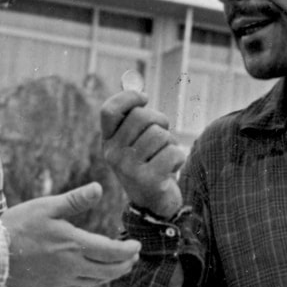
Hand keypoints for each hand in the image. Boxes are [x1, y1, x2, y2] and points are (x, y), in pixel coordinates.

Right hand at [0, 182, 140, 286]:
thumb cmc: (17, 226)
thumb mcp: (46, 207)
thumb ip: (74, 200)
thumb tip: (98, 188)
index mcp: (73, 245)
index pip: (112, 252)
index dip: (128, 251)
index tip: (136, 246)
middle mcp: (72, 266)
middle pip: (109, 270)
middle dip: (126, 264)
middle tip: (134, 256)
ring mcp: (63, 279)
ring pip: (97, 281)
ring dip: (113, 274)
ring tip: (121, 266)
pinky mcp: (53, 286)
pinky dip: (95, 281)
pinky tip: (95, 275)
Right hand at [100, 90, 185, 217]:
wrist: (154, 204)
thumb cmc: (149, 164)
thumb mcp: (136, 140)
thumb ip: (134, 114)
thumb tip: (133, 82)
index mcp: (108, 142)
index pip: (109, 110)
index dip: (129, 97)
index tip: (144, 98)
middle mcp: (113, 155)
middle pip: (141, 117)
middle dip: (159, 120)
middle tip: (163, 133)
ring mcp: (129, 169)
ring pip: (160, 134)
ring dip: (170, 142)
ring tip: (165, 156)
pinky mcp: (148, 181)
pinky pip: (172, 152)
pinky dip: (179, 157)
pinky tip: (172, 168)